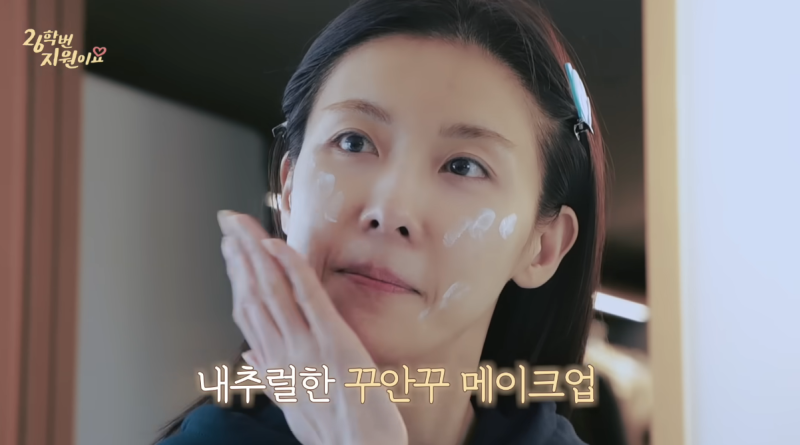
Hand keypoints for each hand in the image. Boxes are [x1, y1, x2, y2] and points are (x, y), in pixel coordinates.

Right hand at [217, 211, 407, 444]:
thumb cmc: (335, 435)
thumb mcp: (294, 407)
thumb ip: (270, 376)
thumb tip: (249, 356)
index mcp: (276, 366)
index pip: (248, 312)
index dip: (236, 278)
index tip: (230, 252)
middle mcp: (283, 353)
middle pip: (253, 294)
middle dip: (239, 255)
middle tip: (229, 224)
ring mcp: (305, 346)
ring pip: (272, 290)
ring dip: (255, 253)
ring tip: (243, 226)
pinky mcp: (333, 341)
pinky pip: (307, 296)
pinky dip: (290, 267)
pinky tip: (277, 245)